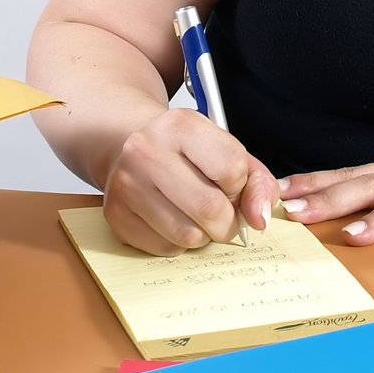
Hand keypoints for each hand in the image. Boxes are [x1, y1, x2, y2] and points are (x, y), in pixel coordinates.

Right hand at [103, 109, 279, 255]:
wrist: (134, 148)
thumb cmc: (187, 154)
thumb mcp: (228, 152)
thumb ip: (257, 183)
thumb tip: (258, 219)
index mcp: (181, 124)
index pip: (232, 169)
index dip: (239, 186)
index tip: (229, 183)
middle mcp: (147, 149)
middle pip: (210, 209)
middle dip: (227, 222)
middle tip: (222, 214)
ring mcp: (126, 182)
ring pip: (187, 235)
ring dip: (202, 235)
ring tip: (195, 215)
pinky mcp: (115, 213)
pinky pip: (164, 248)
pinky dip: (178, 243)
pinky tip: (173, 220)